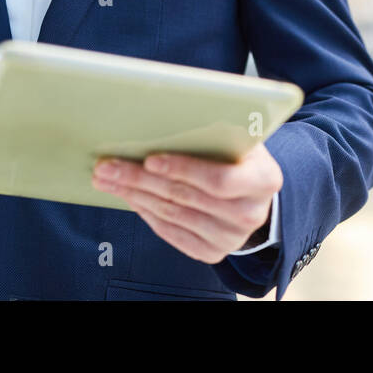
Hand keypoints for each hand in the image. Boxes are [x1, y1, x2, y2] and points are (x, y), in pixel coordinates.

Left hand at [92, 145, 282, 263]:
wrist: (255, 190)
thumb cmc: (239, 153)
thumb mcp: (238, 135)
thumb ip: (213, 130)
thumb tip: (160, 120)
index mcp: (264, 180)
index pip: (220, 180)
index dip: (183, 170)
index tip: (150, 158)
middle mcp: (251, 214)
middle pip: (186, 198)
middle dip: (141, 180)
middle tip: (108, 166)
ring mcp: (232, 238)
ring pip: (173, 215)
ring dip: (135, 195)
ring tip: (109, 179)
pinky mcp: (213, 252)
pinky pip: (171, 233)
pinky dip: (146, 213)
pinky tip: (129, 196)